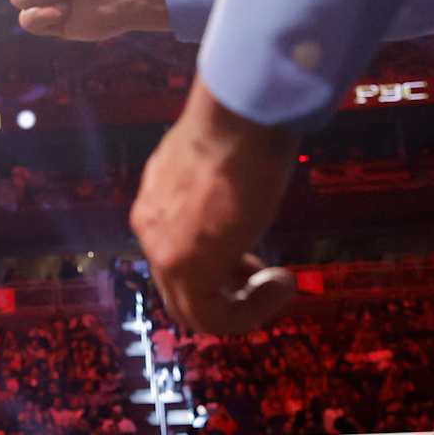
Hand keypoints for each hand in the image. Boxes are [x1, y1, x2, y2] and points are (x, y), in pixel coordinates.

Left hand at [132, 79, 300, 333]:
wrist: (239, 115)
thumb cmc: (241, 125)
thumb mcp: (222, 162)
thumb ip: (218, 185)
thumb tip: (243, 187)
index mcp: (156, 203)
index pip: (176, 256)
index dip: (219, 266)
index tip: (253, 258)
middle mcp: (151, 230)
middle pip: (181, 288)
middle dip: (228, 289)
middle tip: (266, 275)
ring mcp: (164, 251)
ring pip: (194, 311)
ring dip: (242, 307)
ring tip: (279, 285)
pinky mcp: (187, 267)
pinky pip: (213, 319)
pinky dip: (250, 314)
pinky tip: (282, 286)